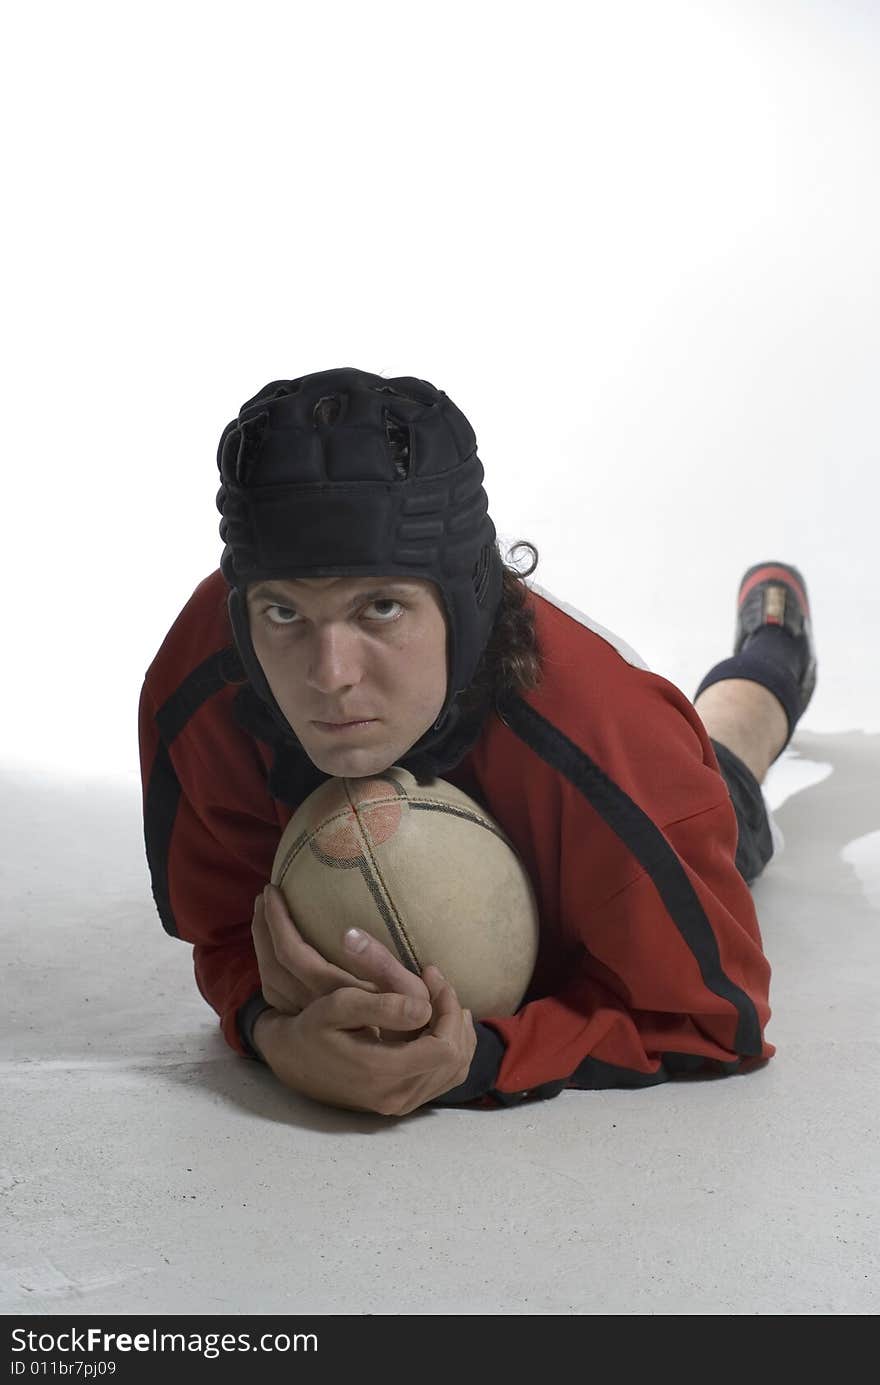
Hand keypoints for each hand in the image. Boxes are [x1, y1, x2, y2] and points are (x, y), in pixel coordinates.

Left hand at [251, 883, 429, 1020]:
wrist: (408, 1069)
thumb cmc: (413, 1024)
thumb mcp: (405, 992)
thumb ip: (379, 962)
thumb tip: (348, 933)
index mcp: (331, 994)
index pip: (290, 953)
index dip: (276, 922)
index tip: (272, 892)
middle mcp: (312, 1008)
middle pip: (271, 965)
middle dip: (263, 929)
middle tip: (263, 897)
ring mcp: (308, 1019)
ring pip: (270, 981)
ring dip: (264, 947)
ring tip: (265, 917)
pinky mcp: (311, 1025)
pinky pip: (277, 994)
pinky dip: (271, 967)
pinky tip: (278, 955)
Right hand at [253, 965, 476, 1115]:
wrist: (293, 1060)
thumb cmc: (314, 1027)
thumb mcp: (339, 1005)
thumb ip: (382, 1006)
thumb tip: (424, 1008)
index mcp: (382, 1072)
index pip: (444, 1048)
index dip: (448, 1010)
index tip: (433, 977)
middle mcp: (396, 1096)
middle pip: (455, 1059)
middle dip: (454, 1016)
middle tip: (438, 983)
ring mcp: (400, 1103)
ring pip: (454, 1070)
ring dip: (456, 1031)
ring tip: (443, 999)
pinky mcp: (401, 1102)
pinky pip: (443, 1079)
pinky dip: (451, 1049)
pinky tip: (439, 1024)